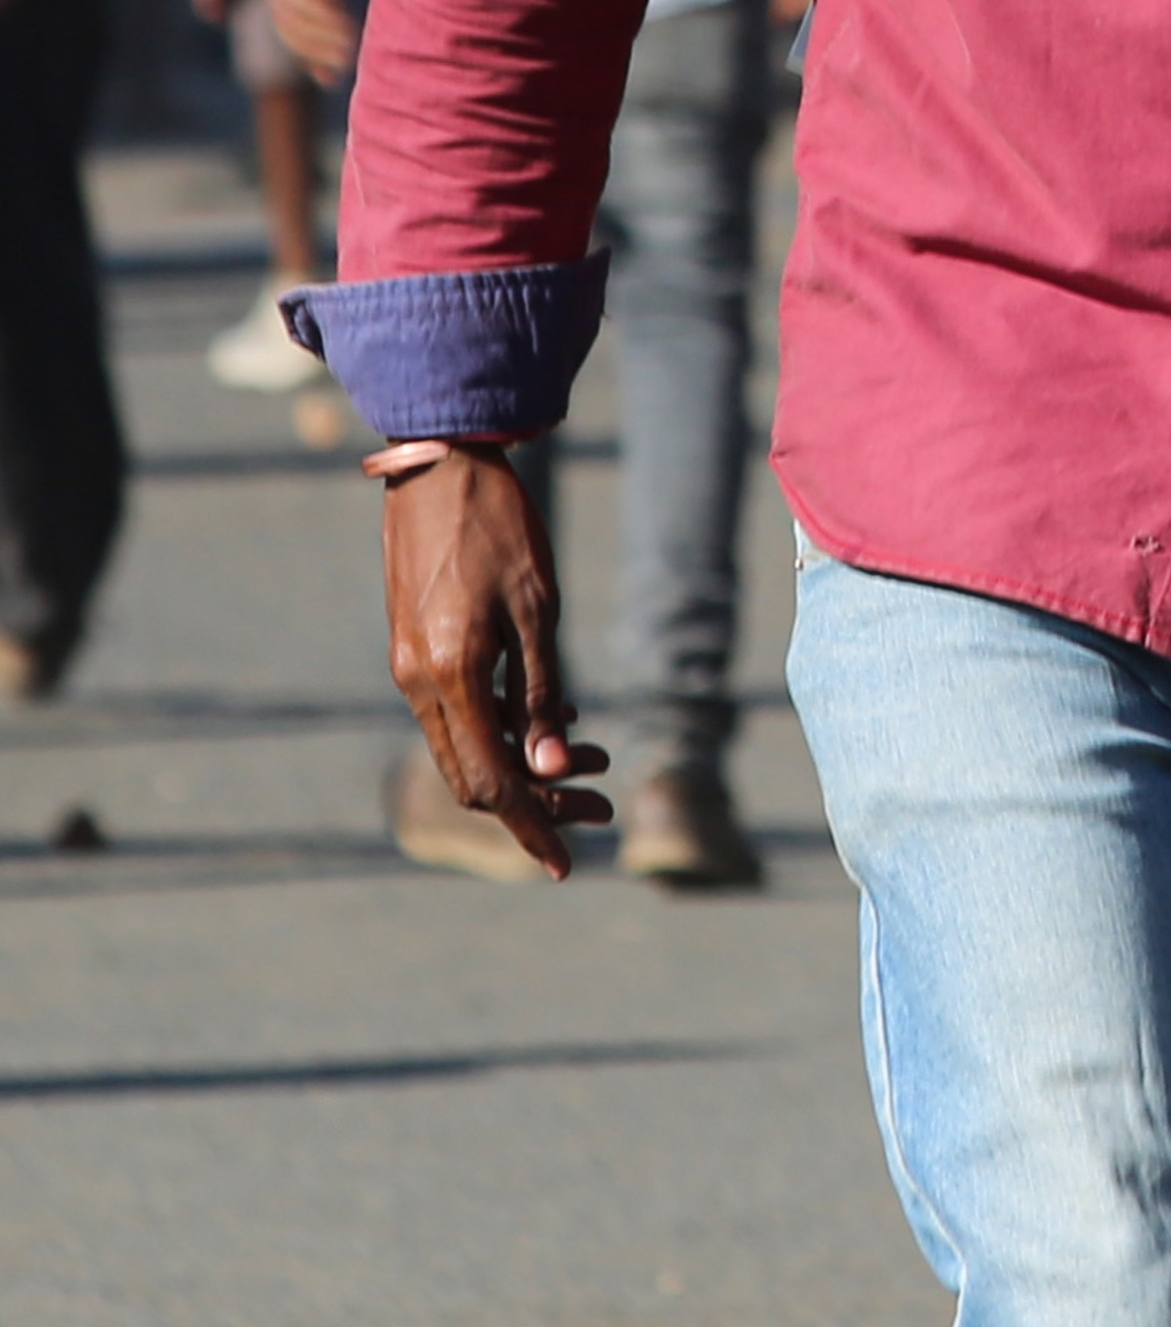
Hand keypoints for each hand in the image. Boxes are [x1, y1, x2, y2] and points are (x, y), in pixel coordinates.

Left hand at [255, 0, 359, 83]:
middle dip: (316, 53)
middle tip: (341, 71)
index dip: (312, 56)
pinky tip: (342, 19)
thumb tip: (343, 9)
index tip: (331, 79)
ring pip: (294, 18)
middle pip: (292, 31)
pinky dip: (320, 10)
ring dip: (322, 36)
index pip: (294, 32)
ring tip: (349, 49)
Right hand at [383, 454, 609, 878]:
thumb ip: (542, 693)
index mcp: (449, 678)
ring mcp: (412, 667)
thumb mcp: (538, 610)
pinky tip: (557, 721)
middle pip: (476, 776)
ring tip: (597, 760)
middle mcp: (420, 683)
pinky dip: (506, 726)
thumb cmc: (502, 527)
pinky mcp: (417, 648)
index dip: (532, 825)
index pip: (491, 782)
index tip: (569, 862)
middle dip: (538, 800)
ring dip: (527, 763)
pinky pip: (461, 711)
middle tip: (602, 805)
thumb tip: (555, 768)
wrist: (442, 464)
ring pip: (468, 745)